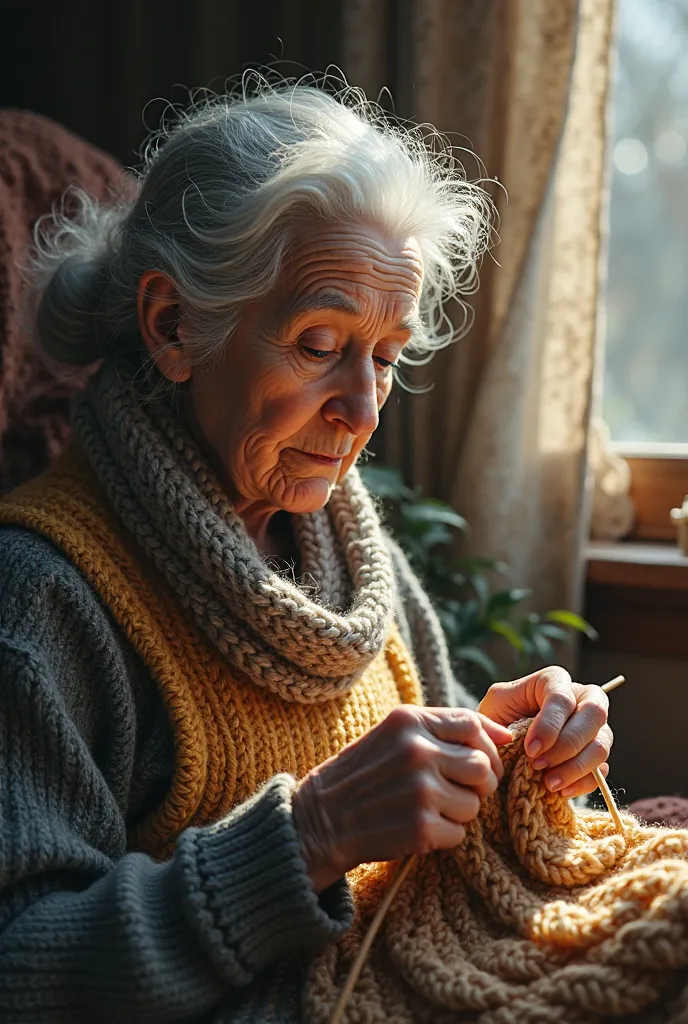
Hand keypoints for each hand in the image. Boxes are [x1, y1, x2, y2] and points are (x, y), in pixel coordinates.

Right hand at [292, 705, 512, 891]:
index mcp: (410, 721)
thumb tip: (506, 736)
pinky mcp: (421, 827)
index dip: (486, 745)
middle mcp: (418, 751)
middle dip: (479, 784)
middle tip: (458, 791)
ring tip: (431, 810)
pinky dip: (445, 836)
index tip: (483, 760)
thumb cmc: (365, 774)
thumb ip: (443, 728)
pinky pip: (460, 833)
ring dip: (460, 812)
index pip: (472, 724)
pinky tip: (419, 828)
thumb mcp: (394, 735)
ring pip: (476, 804)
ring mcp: (421, 790)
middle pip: (483, 766)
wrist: (321, 818)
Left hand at [478, 666, 612, 799]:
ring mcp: (594, 727)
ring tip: (549, 783)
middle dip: (567, 745)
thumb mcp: (495, 707)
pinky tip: (561, 791)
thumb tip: (523, 741)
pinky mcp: (596, 755)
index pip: (562, 698)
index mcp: (554, 680)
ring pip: (602, 744)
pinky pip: (602, 771)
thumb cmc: (498, 717)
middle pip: (594, 714)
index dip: (549, 726)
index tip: (530, 749)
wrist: (503, 742)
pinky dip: (583, 783)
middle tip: (539, 765)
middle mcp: (581, 698)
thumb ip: (508, 714)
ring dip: (576, 767)